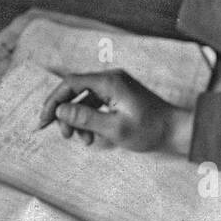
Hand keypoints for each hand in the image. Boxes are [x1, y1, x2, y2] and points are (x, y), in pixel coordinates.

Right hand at [38, 71, 193, 153]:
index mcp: (108, 81)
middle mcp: (110, 79)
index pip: (70, 84)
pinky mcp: (119, 96)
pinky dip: (90, 120)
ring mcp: (115, 87)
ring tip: (85, 141)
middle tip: (66, 136)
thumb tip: (59, 111)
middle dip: (66, 114)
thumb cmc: (150, 130)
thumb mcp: (114, 128)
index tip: (43, 121)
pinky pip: (96, 105)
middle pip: (75, 91)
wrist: (177, 131)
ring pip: (84, 100)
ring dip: (79, 120)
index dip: (53, 101)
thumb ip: (85, 118)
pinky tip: (93, 137)